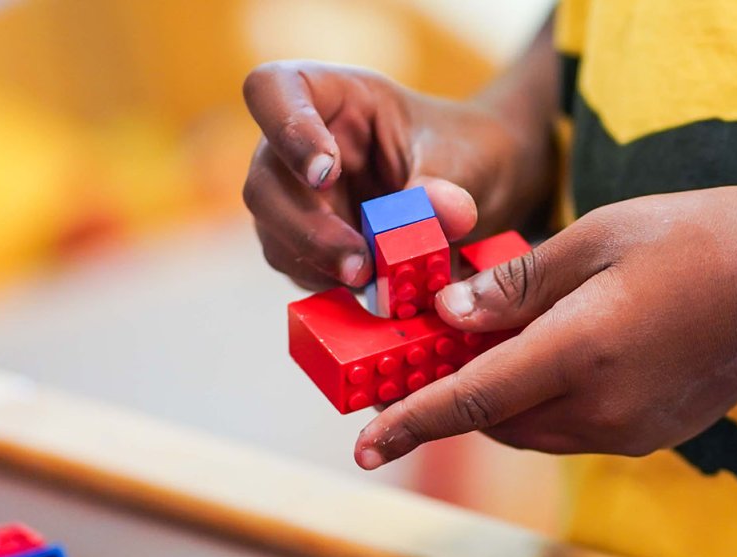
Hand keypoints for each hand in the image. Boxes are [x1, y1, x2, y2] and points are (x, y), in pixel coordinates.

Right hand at [242, 60, 518, 289]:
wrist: (472, 187)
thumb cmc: (457, 151)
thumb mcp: (459, 157)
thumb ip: (445, 184)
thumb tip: (440, 214)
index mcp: (331, 96)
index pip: (272, 91)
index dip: (287, 131)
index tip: (325, 173)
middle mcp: (297, 144)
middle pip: (264, 182)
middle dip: (308, 230)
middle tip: (359, 264)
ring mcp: (293, 194)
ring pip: (274, 234)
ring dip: (319, 264)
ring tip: (376, 280)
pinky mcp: (304, 240)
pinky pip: (299, 267)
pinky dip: (333, 283)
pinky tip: (374, 286)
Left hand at [351, 187, 736, 468]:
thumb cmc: (700, 236)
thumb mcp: (597, 237)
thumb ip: (517, 286)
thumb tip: (448, 318)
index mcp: (584, 350)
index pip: (475, 399)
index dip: (412, 422)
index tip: (366, 444)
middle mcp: (606, 407)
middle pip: (498, 421)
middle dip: (456, 396)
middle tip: (429, 351)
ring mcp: (634, 430)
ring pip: (535, 430)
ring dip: (502, 399)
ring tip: (494, 341)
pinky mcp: (654, 435)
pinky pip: (575, 429)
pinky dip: (546, 401)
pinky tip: (557, 350)